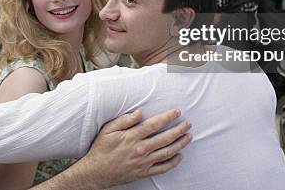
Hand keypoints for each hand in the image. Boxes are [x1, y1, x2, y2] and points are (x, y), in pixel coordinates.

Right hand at [74, 109, 190, 187]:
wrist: (96, 172)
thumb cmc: (101, 149)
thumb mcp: (108, 130)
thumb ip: (124, 120)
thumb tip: (139, 112)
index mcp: (132, 137)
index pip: (154, 125)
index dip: (167, 117)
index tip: (177, 112)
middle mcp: (140, 150)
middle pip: (164, 138)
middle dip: (179, 130)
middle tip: (188, 124)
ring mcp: (143, 162)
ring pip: (167, 153)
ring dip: (180, 144)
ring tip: (188, 137)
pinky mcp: (143, 172)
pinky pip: (162, 168)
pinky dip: (173, 163)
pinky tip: (180, 156)